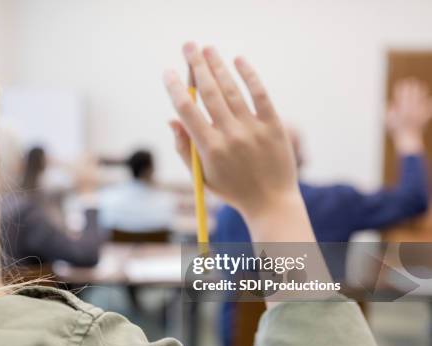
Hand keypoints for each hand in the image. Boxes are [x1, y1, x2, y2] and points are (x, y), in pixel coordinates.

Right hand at [164, 43, 299, 219]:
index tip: (168, 72)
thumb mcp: (202, 176)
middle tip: (188, 46)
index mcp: (209, 149)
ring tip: (208, 49)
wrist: (271, 203)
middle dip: (196, 66)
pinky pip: (260, 95)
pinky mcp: (274, 126)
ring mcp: (253, 129)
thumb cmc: (232, 189)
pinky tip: (238, 61)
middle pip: (209, 93)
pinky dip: (249, 76)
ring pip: (232, 90)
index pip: (187, 110)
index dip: (175, 88)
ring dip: (218, 66)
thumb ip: (185, 148)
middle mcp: (230, 135)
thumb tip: (172, 119)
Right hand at [386, 78, 431, 154]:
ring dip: (420, 90)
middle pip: (412, 90)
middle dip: (411, 85)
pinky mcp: (427, 113)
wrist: (408, 139)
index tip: (401, 84)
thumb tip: (389, 102)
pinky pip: (429, 103)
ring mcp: (420, 110)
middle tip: (411, 82)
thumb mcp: (387, 120)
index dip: (401, 86)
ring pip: (422, 94)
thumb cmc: (396, 130)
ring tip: (420, 87)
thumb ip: (387, 110)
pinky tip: (427, 98)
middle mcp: (410, 107)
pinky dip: (428, 100)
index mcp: (400, 107)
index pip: (401, 92)